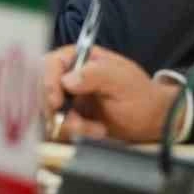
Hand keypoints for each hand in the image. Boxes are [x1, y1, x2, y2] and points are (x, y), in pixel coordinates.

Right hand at [42, 45, 176, 143]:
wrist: (153, 121)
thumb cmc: (140, 95)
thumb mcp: (121, 80)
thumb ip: (96, 74)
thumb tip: (67, 80)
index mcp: (77, 59)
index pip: (49, 64)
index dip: (48, 82)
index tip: (56, 101)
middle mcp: (67, 78)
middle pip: (41, 90)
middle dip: (56, 110)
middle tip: (75, 122)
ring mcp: (67, 101)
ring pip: (48, 113)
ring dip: (68, 125)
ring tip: (96, 129)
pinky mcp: (69, 121)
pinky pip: (58, 129)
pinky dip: (74, 134)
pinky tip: (96, 132)